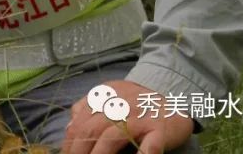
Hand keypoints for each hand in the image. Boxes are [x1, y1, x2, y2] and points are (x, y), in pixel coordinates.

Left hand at [60, 80, 193, 153]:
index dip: (70, 143)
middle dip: (79, 151)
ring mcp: (139, 118)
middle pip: (91, 130)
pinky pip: (148, 146)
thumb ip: (88, 107)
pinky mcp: (159, 130)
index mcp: (103, 98)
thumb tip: (68, 127)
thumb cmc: (136, 101)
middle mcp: (118, 106)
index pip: (79, 122)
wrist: (174, 94)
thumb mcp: (109, 96)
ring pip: (112, 137)